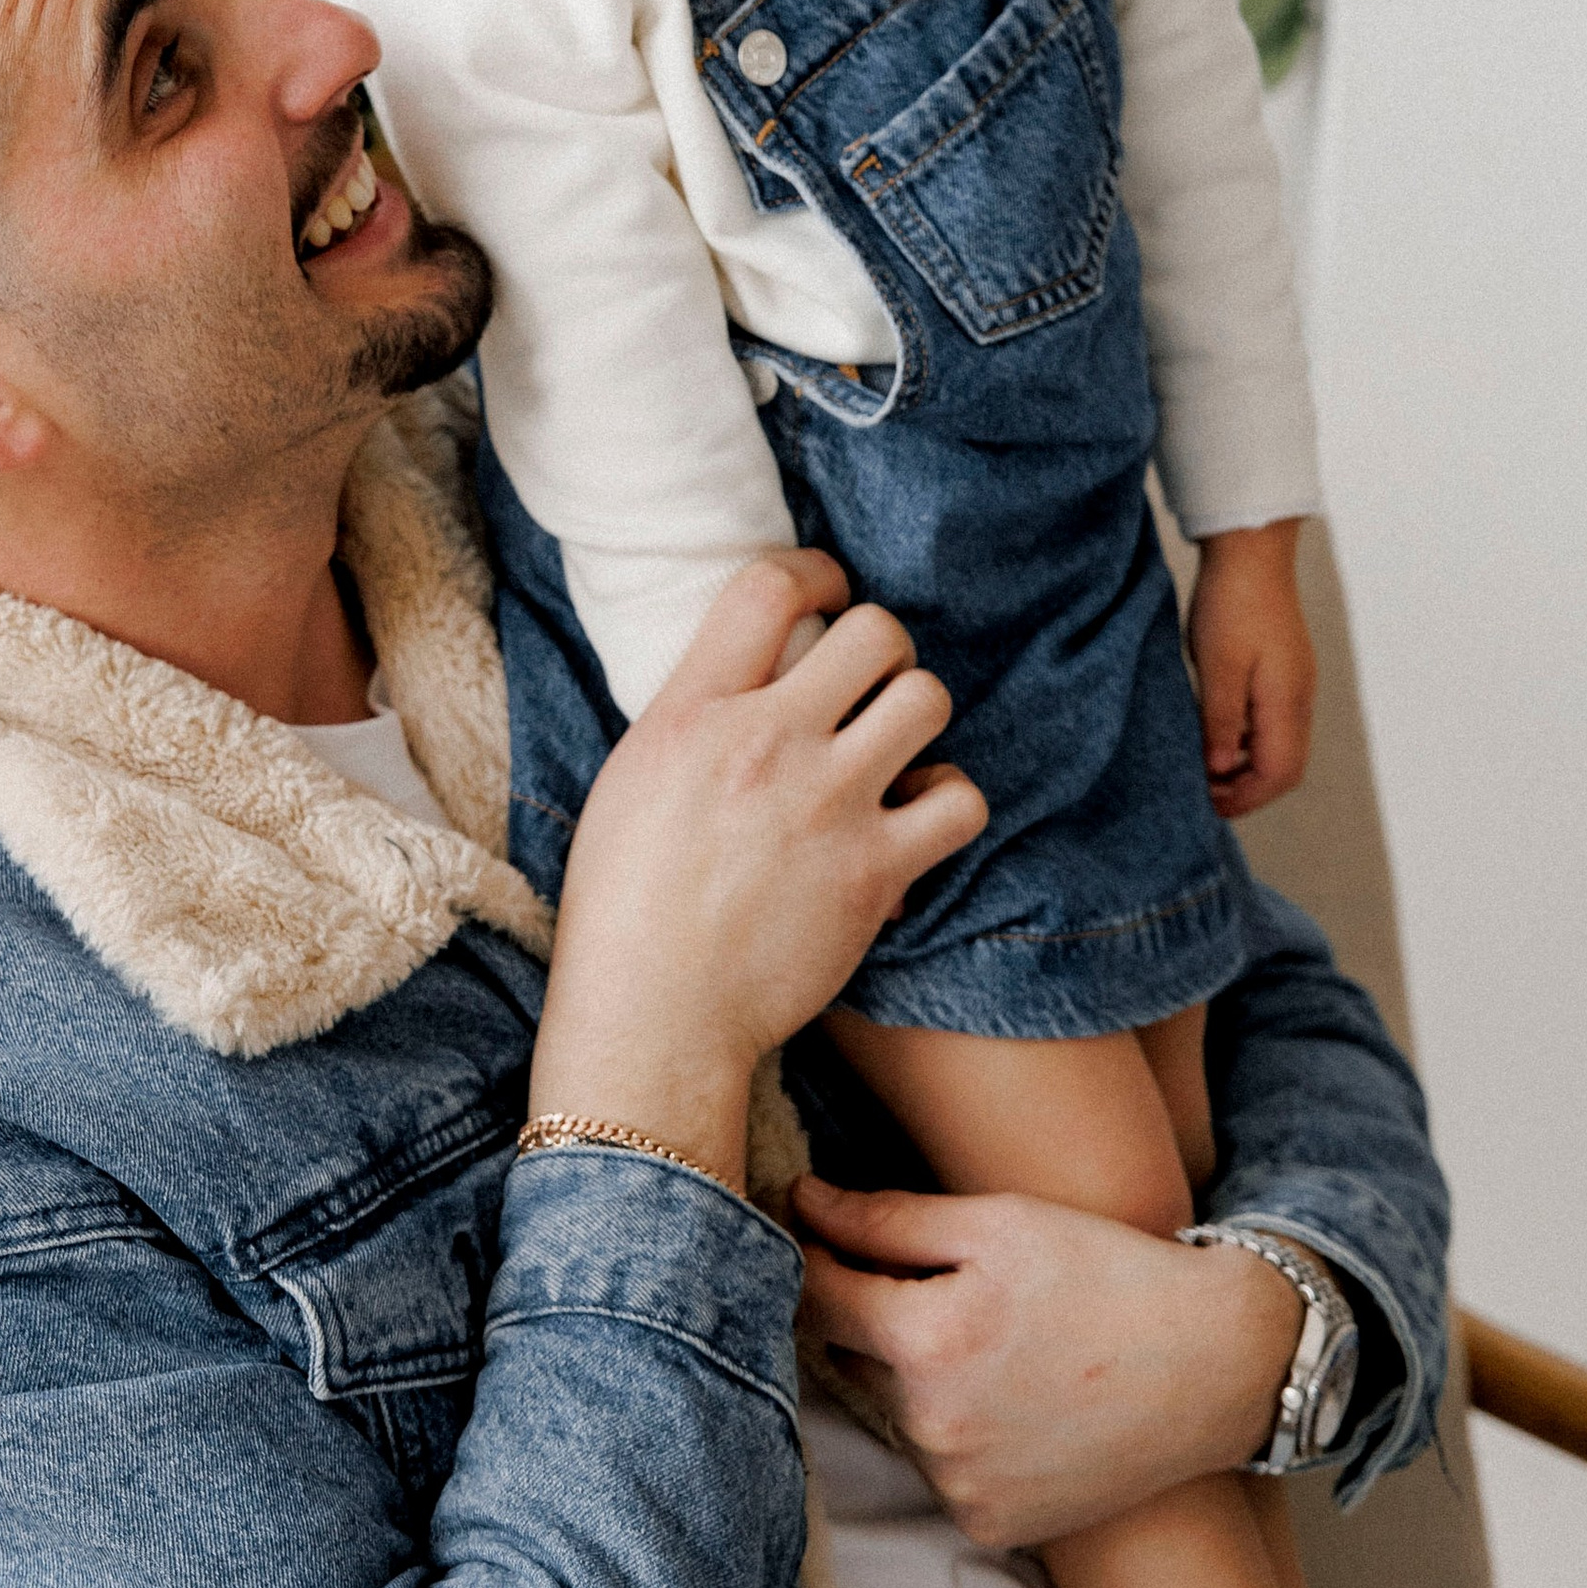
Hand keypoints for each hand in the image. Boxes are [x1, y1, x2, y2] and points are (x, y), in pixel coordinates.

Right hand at [533, 557, 987, 1184]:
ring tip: (893, 751)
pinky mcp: (875, 870)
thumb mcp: (632, 776)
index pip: (769, 585)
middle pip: (875, 630)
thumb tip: (749, 669)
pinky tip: (916, 821)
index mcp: (690, 711)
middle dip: (882, 651)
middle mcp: (764, 741)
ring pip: (927, 699)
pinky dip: (949, 805)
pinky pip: (961, 800)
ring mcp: (827, 803)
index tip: (828, 592)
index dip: (816, 572)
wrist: (652, 1015)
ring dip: (916, 719)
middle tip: (867, 687)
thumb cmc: (625, 905)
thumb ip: (694, 712)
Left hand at [793, 1177, 1303, 1550]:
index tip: (822, 1227)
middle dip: (878, 1318)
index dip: (813, 1254)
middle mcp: (931, 1428)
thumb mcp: (998, 1222)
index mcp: (925, 1342)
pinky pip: (940, 1467)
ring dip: (919, 1378)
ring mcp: (959, 1486)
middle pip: (850, 1357)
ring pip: (895, 1413)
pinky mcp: (988, 1524)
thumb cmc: (1106, 1272)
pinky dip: (959, 1434)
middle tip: (946, 1284)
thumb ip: (886, 1218)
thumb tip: (798, 1202)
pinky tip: (1016, 1400)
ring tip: (998, 1343)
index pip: (814, 1295)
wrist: (1216, 1365)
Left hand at [1187, 518, 1314, 816]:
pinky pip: (1271, 723)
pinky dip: (1246, 741)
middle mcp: (1299, 699)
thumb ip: (1220, 722)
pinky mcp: (1283, 672)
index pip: (1279, 774)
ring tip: (1204, 767)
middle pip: (1284, 768)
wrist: (1250, 550)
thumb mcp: (1217, 666)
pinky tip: (1216, 734)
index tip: (1207, 803)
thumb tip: (1219, 769)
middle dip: (1246, 789)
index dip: (1245, 798)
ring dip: (1245, 766)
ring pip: (1278, 747)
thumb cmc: (1232, 602)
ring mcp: (1294, 685)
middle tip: (1202, 792)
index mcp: (1287, 702)